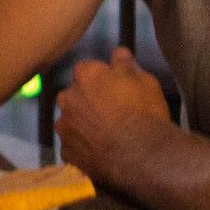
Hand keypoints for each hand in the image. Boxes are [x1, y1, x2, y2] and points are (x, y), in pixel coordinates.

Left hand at [54, 49, 170, 185]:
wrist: (140, 156)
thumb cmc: (144, 113)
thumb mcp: (145, 80)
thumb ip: (125, 64)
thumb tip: (118, 53)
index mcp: (86, 75)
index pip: (88, 69)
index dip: (103, 79)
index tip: (116, 90)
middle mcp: (68, 98)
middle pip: (76, 95)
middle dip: (89, 101)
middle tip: (112, 113)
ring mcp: (64, 126)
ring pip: (72, 121)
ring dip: (84, 124)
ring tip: (108, 135)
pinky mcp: (66, 152)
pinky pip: (73, 146)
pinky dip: (83, 147)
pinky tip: (102, 151)